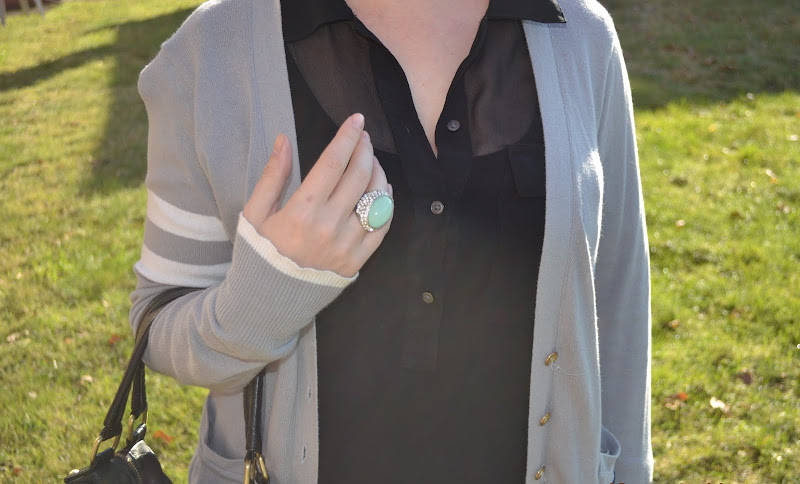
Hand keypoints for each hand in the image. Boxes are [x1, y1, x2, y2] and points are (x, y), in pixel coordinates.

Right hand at [244, 113, 392, 277]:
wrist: (269, 301)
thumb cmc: (260, 253)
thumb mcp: (255, 213)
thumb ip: (272, 176)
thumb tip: (283, 140)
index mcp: (302, 212)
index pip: (333, 163)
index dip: (347, 138)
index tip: (356, 120)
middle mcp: (329, 227)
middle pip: (358, 176)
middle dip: (364, 150)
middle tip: (363, 137)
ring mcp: (347, 246)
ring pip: (376, 200)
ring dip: (378, 174)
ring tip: (371, 161)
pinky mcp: (357, 261)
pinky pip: (382, 227)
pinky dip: (386, 205)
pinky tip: (382, 191)